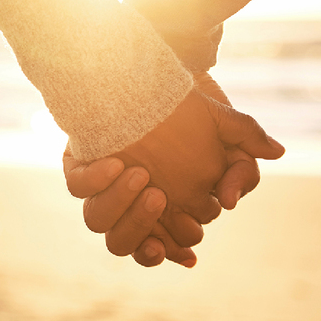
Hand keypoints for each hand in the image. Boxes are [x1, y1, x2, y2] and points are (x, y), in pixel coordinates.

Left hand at [64, 73, 282, 265]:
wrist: (155, 72)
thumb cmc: (193, 110)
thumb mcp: (226, 134)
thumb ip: (243, 167)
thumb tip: (233, 200)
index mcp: (161, 210)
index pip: (161, 247)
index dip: (173, 247)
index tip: (186, 231)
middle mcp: (126, 204)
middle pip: (124, 243)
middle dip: (140, 225)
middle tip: (158, 196)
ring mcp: (101, 186)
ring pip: (97, 220)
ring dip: (118, 206)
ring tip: (140, 175)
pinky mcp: (81, 164)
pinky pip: (78, 186)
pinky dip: (94, 181)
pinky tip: (114, 164)